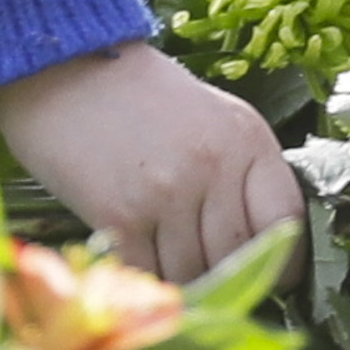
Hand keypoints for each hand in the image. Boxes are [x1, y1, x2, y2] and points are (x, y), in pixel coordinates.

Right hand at [0, 45, 303, 282]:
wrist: (63, 68)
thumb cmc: (141, 96)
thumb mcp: (213, 117)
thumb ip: (244, 172)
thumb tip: (267, 242)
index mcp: (246, 139)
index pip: (286, 220)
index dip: (285, 261)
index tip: (274, 275)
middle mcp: (212, 167)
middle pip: (238, 257)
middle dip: (229, 277)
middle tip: (216, 279)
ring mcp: (166, 193)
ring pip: (194, 273)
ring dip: (185, 280)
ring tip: (172, 265)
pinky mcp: (119, 216)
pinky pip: (149, 273)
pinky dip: (149, 279)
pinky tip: (142, 262)